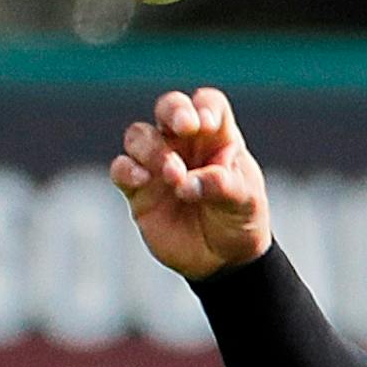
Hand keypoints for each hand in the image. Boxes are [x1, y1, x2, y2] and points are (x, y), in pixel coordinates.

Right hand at [110, 87, 270, 279]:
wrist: (225, 261)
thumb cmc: (240, 221)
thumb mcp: (245, 203)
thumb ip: (222, 186)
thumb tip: (187, 182)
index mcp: (217, 138)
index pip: (208, 105)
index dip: (204, 107)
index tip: (207, 124)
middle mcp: (184, 144)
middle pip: (168, 107)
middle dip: (172, 110)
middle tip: (183, 127)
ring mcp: (158, 164)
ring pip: (140, 135)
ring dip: (153, 149)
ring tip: (175, 175)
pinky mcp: (139, 190)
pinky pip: (121, 168)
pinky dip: (126, 169)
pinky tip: (142, 180)